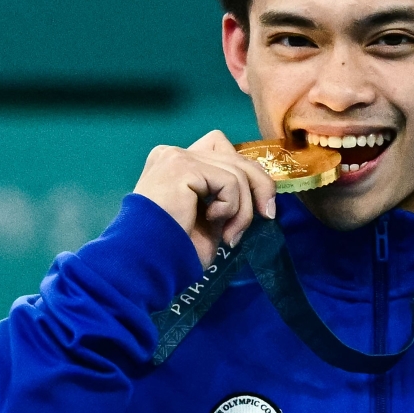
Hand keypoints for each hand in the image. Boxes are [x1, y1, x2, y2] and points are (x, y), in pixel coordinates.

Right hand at [133, 130, 275, 266]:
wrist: (146, 261)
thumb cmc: (174, 248)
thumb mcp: (210, 218)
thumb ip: (227, 197)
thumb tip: (261, 195)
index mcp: (176, 164)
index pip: (224, 152)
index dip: (249, 175)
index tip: (261, 207)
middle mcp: (174, 153)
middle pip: (235, 156)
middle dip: (259, 186)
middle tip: (267, 216)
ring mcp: (177, 157)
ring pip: (237, 172)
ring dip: (242, 209)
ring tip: (229, 235)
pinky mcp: (183, 166)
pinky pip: (229, 182)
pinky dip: (231, 206)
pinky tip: (212, 220)